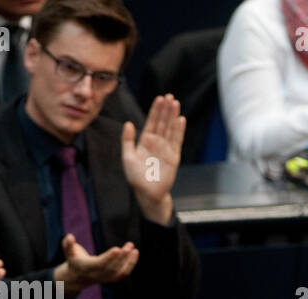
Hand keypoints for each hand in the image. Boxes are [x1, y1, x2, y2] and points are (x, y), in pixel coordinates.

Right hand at [54, 235, 137, 294]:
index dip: (109, 257)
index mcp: (86, 268)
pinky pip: (123, 273)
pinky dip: (131, 264)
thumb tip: (70, 236)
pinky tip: (135, 253)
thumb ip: (68, 244)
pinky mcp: (112, 278)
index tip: (117, 249)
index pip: (99, 264)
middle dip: (122, 257)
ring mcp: (105, 278)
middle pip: (112, 268)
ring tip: (132, 247)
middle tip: (129, 245)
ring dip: (128, 260)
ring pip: (119, 271)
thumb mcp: (68, 252)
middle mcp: (96, 275)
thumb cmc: (74, 259)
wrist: (78, 277)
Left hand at [122, 94, 184, 224]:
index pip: (152, 122)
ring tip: (175, 104)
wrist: (147, 192)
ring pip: (170, 129)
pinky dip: (179, 130)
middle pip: (162, 122)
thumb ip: (127, 139)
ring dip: (173, 116)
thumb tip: (128, 123)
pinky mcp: (174, 157)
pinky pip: (177, 141)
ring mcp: (166, 149)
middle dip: (166, 110)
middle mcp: (157, 143)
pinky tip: (180, 120)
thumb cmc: (136, 177)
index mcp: (145, 141)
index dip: (156, 110)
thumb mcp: (127, 156)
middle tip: (169, 96)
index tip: (159, 98)